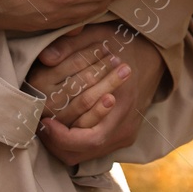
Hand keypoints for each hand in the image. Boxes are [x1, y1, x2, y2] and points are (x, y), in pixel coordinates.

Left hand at [33, 24, 167, 165]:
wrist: (152, 54)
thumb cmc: (123, 43)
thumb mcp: (97, 37)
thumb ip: (71, 47)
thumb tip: (45, 57)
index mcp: (123, 105)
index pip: (90, 139)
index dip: (62, 136)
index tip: (44, 120)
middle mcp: (125, 127)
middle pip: (86, 151)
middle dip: (58, 143)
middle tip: (40, 124)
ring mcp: (125, 134)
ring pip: (87, 154)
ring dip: (63, 144)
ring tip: (45, 127)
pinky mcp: (122, 136)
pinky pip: (94, 148)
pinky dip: (74, 142)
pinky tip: (60, 127)